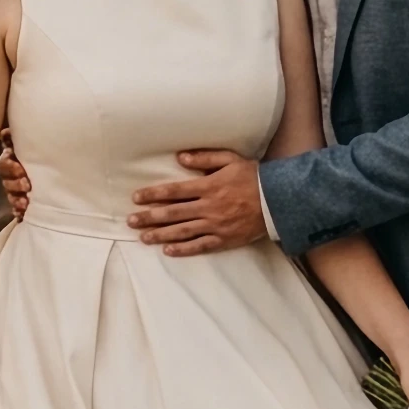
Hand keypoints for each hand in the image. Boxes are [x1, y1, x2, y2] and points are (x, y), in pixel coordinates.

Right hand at [0, 128, 30, 220]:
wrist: (46, 161)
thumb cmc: (35, 149)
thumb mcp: (25, 142)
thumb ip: (15, 138)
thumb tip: (5, 133)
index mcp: (9, 161)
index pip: (4, 165)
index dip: (11, 168)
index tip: (22, 169)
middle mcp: (9, 176)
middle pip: (7, 182)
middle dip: (16, 184)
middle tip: (27, 184)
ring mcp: (14, 190)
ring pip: (11, 196)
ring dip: (17, 199)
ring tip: (26, 202)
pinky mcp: (20, 201)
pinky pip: (16, 208)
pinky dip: (18, 211)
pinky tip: (22, 215)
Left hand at [129, 150, 265, 255]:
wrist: (277, 201)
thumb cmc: (253, 177)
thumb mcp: (230, 159)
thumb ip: (204, 157)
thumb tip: (180, 157)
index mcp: (208, 186)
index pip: (174, 191)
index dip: (153, 194)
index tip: (136, 198)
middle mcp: (208, 207)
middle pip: (173, 213)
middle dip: (149, 217)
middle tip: (131, 221)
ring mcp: (215, 225)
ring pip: (182, 232)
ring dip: (160, 234)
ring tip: (143, 237)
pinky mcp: (223, 239)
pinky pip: (200, 246)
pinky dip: (183, 249)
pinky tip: (168, 250)